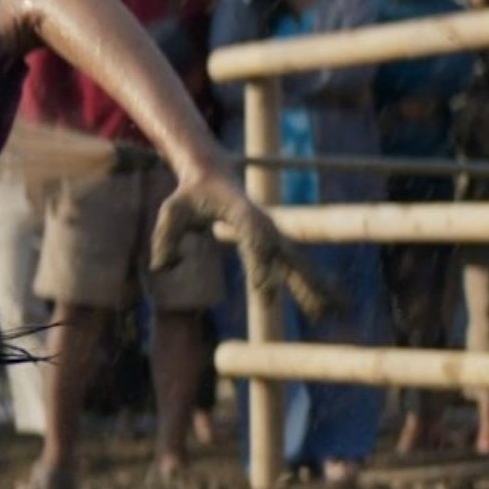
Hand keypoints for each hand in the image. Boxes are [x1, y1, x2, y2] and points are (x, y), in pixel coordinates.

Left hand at [150, 171, 338, 318]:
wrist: (212, 174)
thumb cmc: (190, 195)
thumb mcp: (171, 212)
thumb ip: (165, 238)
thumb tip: (163, 267)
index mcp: (241, 212)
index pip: (254, 238)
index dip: (259, 262)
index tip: (261, 289)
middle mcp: (263, 223)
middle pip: (284, 253)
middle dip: (297, 281)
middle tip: (309, 310)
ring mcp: (272, 233)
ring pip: (296, 262)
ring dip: (312, 287)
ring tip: (326, 315)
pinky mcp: (274, 242)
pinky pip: (294, 266)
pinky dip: (310, 286)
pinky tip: (322, 310)